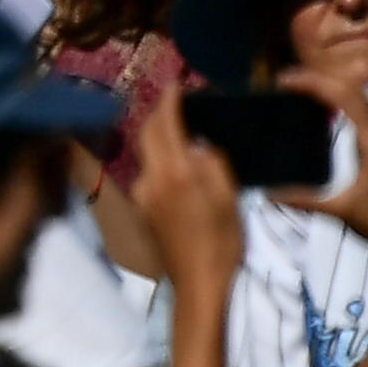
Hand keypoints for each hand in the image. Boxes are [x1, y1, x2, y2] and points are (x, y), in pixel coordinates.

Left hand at [127, 87, 246, 281]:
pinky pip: (148, 172)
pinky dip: (159, 159)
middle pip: (147, 134)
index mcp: (173, 172)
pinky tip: (175, 163)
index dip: (169, 102)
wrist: (197, 281)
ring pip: (145, 153)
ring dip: (158, 137)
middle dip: (159, 114)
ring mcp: (140, 193)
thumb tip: (196, 143)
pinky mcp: (140, 208)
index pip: (165, 125)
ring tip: (178, 129)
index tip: (175, 85)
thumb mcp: (227, 197)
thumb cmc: (221, 240)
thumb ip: (210, 162)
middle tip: (175, 102)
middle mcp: (149, 177)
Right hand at [281, 69, 367, 255]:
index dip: (314, 83)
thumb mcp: (339, 210)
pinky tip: (316, 103)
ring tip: (295, 86)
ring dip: (326, 86)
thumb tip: (268, 195)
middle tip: (283, 80)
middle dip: (317, 79)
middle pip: (350, 89)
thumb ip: (304, 201)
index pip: (345, 97)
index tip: (284, 81)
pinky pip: (356, 109)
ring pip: (355, 96)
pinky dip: (334, 99)